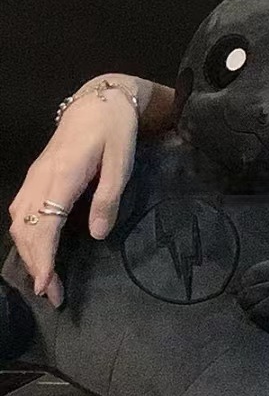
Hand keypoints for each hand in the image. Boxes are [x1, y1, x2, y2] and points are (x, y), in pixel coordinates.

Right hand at [6, 73, 144, 307]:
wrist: (99, 101)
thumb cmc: (115, 131)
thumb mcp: (121, 164)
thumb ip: (109, 199)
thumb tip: (98, 235)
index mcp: (62, 177)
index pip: (44, 226)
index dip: (43, 259)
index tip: (46, 286)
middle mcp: (40, 179)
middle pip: (26, 230)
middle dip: (35, 265)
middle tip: (51, 295)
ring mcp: (35, 177)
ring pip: (19, 222)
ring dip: (28, 253)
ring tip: (45, 280)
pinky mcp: (37, 177)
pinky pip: (22, 211)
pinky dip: (26, 236)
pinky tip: (37, 252)